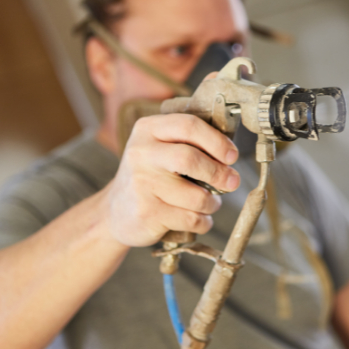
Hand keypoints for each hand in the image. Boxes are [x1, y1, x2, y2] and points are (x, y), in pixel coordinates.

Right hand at [106, 114, 239, 246]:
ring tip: (210, 203)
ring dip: (212, 203)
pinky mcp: (147, 213)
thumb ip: (190, 143)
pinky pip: (191, 219)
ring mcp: (142, 184)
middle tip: (232, 182)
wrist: (115, 212)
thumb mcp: (161, 149)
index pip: (189, 126)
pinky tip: (198, 219)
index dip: (217, 141)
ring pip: (196, 196)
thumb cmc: (151, 176)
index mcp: (148, 129)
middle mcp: (141, 153)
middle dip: (219, 173)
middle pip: (191, 159)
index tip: (232, 156)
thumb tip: (231, 154)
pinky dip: (203, 222)